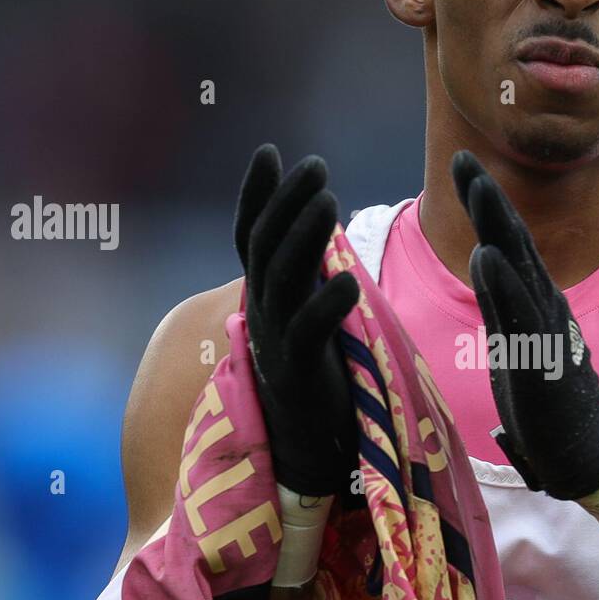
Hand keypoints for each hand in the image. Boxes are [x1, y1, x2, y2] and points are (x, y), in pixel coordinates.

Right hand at [234, 144, 360, 498]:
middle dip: (287, 203)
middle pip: (265, 248)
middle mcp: (261, 313)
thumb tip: (317, 220)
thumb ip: (307, 272)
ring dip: (304, 238)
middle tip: (315, 165)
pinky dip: (326, 305)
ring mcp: (275, 344)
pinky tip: (348, 279)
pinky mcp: (297, 375)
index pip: (250, 235)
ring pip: (281, 281)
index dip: (257, 194)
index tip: (270, 151)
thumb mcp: (306, 313)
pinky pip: (307, 334)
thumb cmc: (317, 373)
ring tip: (329, 201)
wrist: (309, 447)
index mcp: (264, 296)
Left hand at [451, 150, 598, 499]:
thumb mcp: (512, 340)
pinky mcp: (541, 356)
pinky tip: (485, 254)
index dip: (485, 202)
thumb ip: (499, 301)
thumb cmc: (545, 401)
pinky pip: (520, 313)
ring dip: (496, 223)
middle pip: (514, 240)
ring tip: (476, 184)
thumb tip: (482, 258)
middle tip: (463, 157)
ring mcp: (545, 328)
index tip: (462, 164)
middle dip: (487, 197)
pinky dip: (502, 282)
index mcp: (533, 301)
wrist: (580, 452)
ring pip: (519, 266)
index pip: (506, 241)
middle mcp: (544, 304)